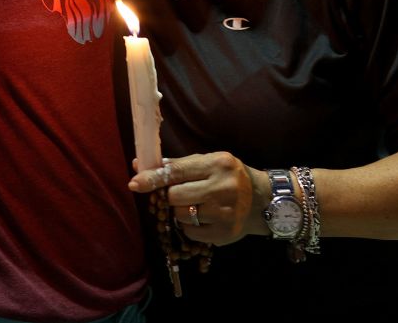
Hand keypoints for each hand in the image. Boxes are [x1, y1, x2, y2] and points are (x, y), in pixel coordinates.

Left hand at [129, 152, 261, 245]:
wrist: (263, 201)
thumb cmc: (228, 177)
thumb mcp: (208, 163)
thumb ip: (177, 165)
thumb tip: (140, 166)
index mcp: (217, 164)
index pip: (177, 172)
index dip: (153, 178)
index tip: (134, 183)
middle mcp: (222, 188)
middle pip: (175, 196)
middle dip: (170, 196)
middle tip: (178, 194)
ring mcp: (224, 213)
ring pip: (180, 215)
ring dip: (179, 211)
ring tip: (195, 205)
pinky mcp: (224, 233)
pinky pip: (190, 232)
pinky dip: (189, 226)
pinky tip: (203, 218)